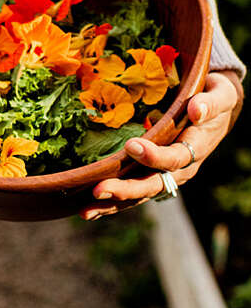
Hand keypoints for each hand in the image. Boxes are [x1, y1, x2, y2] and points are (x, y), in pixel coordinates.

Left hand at [79, 70, 243, 220]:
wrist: (211, 111)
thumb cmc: (214, 99)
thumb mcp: (221, 95)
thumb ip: (211, 103)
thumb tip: (196, 110)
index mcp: (196, 149)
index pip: (175, 159)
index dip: (154, 156)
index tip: (131, 146)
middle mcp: (180, 169)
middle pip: (152, 185)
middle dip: (125, 190)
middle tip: (98, 190)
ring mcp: (165, 176)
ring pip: (138, 195)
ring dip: (112, 204)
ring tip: (86, 211)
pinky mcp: (151, 176)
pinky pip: (132, 193)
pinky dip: (110, 203)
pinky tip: (87, 209)